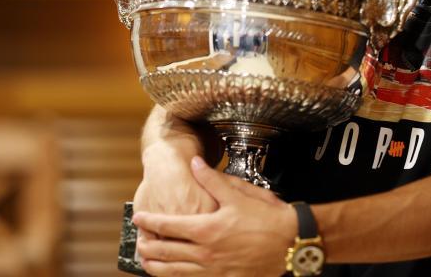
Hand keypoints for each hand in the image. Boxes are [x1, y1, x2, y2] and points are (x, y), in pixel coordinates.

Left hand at [132, 156, 297, 276]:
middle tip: (138, 241)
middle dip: (147, 246)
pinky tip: (173, 276)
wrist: (292, 242)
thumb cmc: (269, 218)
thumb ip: (213, 179)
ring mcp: (213, 270)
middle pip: (165, 251)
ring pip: (173, 272)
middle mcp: (205, 252)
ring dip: (155, 266)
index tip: (139, 217)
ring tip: (146, 262)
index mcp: (206, 228)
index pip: (168, 225)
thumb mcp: (240, 194)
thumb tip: (196, 163)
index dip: (149, 221)